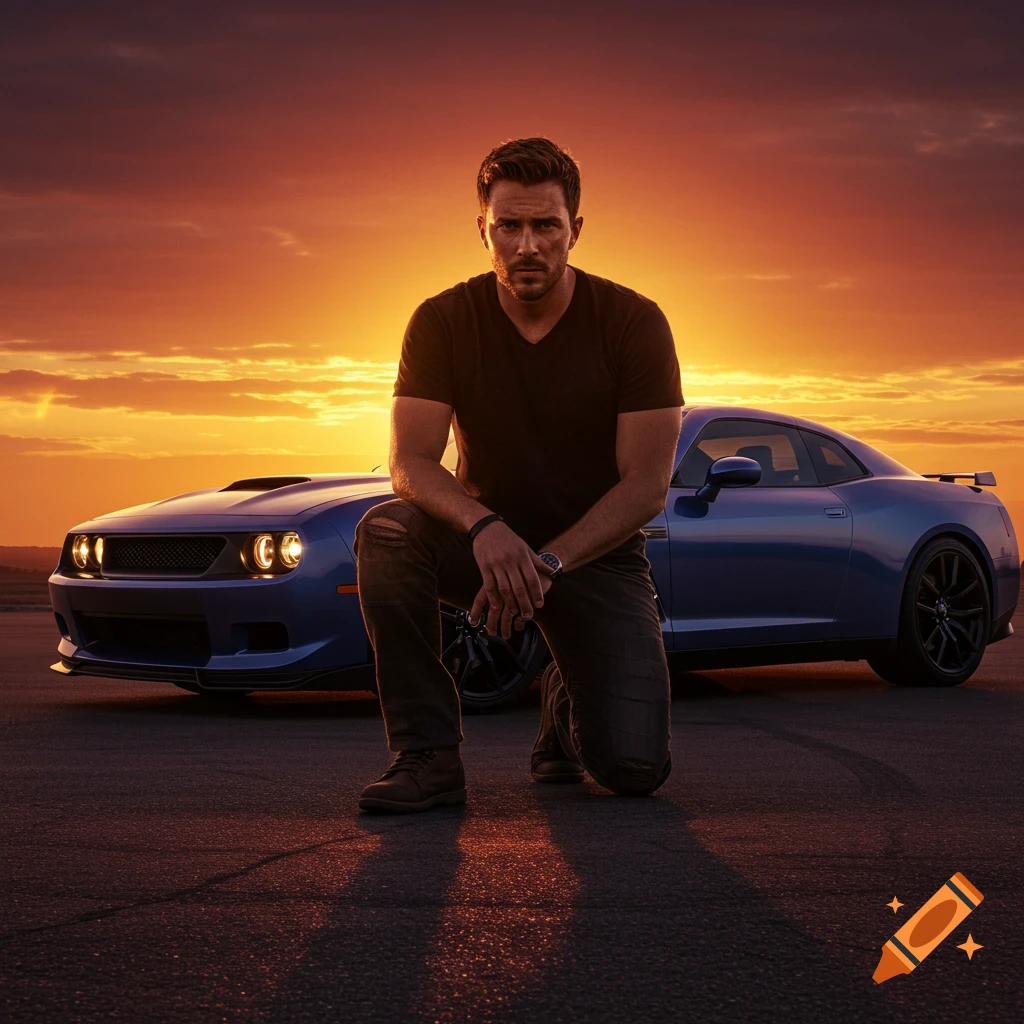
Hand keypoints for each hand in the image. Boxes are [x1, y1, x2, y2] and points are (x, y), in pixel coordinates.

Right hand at [469, 523, 552, 638]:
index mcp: (522, 556)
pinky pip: (489, 585)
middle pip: (519, 586)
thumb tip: (553, 571)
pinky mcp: (484, 567)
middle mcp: (510, 561)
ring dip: (510, 603)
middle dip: (525, 603)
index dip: (536, 592)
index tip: (540, 605)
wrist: (487, 527)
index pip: (532, 578)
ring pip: (504, 588)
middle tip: (528, 615)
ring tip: (515, 613)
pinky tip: (497, 607)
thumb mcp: (525, 547)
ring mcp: (496, 564)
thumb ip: (537, 562)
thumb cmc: (508, 539)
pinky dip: (493, 597)